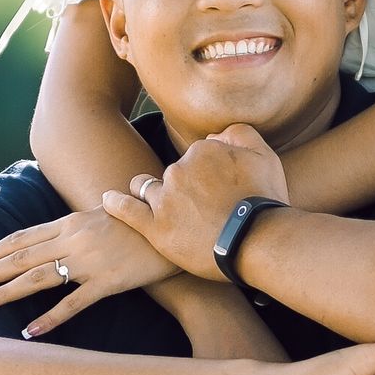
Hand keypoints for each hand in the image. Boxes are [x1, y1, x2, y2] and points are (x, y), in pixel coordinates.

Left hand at [0, 204, 176, 333]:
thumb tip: (56, 234)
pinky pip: (74, 303)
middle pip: (20, 257)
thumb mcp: (107, 213)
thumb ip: (79, 225)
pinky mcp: (109, 282)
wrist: (177, 230)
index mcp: (70, 222)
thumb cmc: (143, 222)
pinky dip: (50, 318)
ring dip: (5, 292)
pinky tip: (28, 331)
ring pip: (38, 279)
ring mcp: (90, 261)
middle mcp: (74, 240)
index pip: (21, 238)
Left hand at [102, 124, 287, 284]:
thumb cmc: (265, 201)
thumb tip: (217, 136)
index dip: (206, 172)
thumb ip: (239, 133)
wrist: (259, 241)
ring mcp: (164, 199)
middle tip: (201, 209)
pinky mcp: (155, 227)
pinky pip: (126, 210)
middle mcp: (178, 169)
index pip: (195, 156)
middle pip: (172, 174)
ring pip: (147, 188)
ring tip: (158, 205)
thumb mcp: (264, 155)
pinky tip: (109, 200)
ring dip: (150, 192)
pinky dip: (116, 203)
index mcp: (201, 151)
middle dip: (182, 186)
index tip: (217, 190)